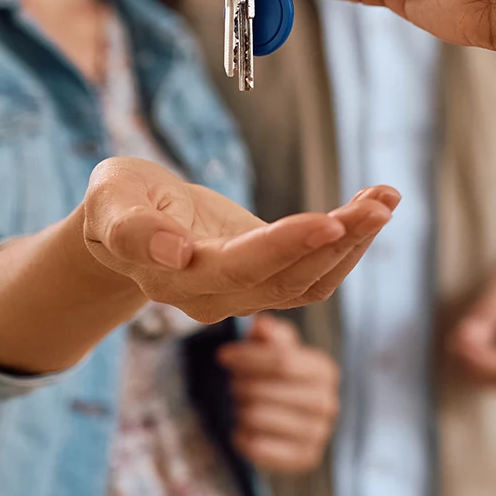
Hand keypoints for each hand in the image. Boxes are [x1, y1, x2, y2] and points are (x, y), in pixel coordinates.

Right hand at [81, 157, 398, 322]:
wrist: (128, 225)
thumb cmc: (119, 202)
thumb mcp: (110, 200)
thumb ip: (133, 229)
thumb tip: (174, 254)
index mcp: (176, 279)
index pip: (241, 266)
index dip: (287, 246)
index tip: (331, 221)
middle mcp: (215, 298)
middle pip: (288, 278)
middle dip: (339, 240)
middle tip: (380, 202)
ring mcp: (244, 296)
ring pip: (311, 281)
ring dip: (355, 242)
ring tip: (386, 198)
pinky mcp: (268, 280)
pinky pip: (317, 273)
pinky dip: (350, 244)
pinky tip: (373, 207)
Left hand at [219, 315, 339, 474]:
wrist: (293, 422)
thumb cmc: (278, 378)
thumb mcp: (276, 350)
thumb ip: (269, 335)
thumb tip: (260, 325)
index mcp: (324, 371)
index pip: (283, 361)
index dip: (248, 357)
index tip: (223, 355)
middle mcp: (328, 403)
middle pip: (266, 390)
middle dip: (240, 384)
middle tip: (233, 383)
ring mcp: (319, 434)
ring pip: (258, 417)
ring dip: (239, 409)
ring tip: (240, 405)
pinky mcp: (305, 459)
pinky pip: (257, 447)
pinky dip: (242, 436)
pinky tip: (243, 429)